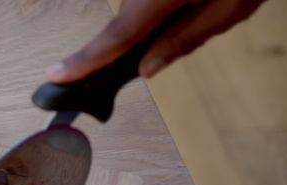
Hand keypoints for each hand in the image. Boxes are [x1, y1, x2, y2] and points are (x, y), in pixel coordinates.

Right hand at [45, 0, 265, 80]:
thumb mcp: (231, 8)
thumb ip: (185, 39)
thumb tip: (146, 68)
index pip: (117, 35)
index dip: (85, 59)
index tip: (55, 75)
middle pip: (126, 22)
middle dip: (135, 44)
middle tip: (154, 46)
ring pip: (136, 8)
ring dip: (155, 19)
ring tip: (196, 7)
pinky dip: (157, 6)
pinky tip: (186, 0)